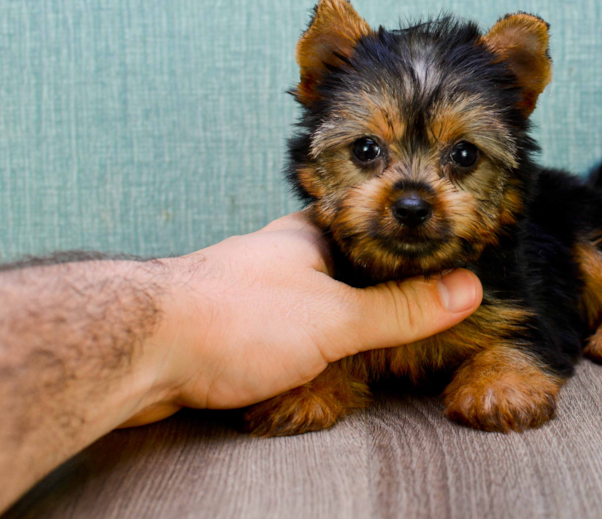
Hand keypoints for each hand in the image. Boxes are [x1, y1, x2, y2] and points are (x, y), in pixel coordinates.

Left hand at [127, 212, 482, 425]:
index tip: (444, 270)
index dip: (411, 251)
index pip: (377, 231)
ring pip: (313, 304)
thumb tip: (466, 290)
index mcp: (309, 234)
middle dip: (376, 296)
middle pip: (347, 270)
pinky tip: (319, 370)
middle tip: (415, 325)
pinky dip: (306, 351)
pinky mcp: (232, 327)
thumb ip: (401, 308)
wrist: (136, 354)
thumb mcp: (336, 318)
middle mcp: (281, 256)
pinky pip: (284, 334)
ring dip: (338, 328)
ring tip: (375, 355)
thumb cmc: (230, 320)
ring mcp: (254, 290)